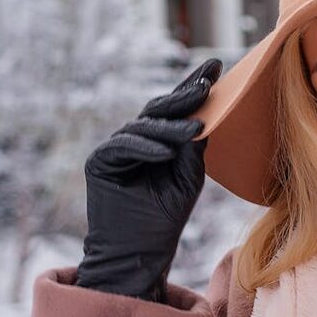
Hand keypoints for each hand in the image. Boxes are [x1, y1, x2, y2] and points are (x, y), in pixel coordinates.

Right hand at [75, 58, 222, 301]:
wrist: (141, 251)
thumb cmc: (166, 216)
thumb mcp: (189, 175)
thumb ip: (193, 146)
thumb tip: (204, 113)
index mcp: (159, 139)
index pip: (177, 107)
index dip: (194, 85)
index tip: (217, 66)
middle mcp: (136, 138)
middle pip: (160, 109)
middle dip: (185, 94)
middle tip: (208, 83)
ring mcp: (116, 148)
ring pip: (144, 126)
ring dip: (171, 126)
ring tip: (195, 128)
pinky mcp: (100, 161)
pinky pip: (123, 146)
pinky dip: (146, 148)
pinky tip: (165, 152)